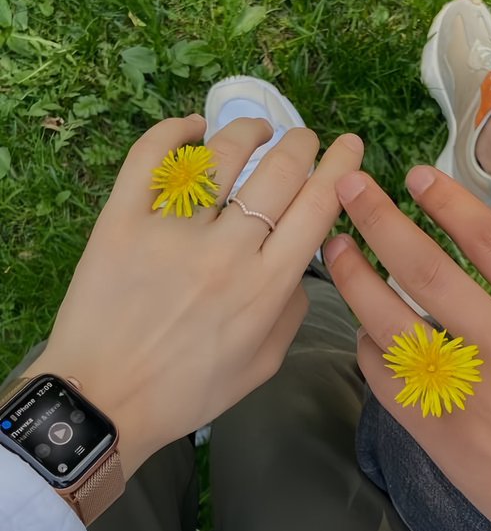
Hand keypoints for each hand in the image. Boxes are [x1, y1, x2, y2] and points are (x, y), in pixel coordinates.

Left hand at [32, 114, 362, 478]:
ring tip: (257, 128)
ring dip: (248, 130)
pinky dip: (175, 131)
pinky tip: (194, 128)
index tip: (348, 146)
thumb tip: (301, 268)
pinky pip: (151, 157)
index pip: (316, 207)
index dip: (340, 168)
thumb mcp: (260, 366)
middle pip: (279, 171)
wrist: (102, 402)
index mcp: (266, 287)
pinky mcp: (122, 220)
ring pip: (221, 155)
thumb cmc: (185, 392)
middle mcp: (226, 251)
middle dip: (302, 144)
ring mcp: (171, 230)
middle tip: (304, 138)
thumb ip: (290, 313)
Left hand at [325, 166, 490, 530]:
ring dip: (356, 280)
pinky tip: (360, 330)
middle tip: (348, 189)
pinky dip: (368, 350)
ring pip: (392, 323)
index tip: (414, 176)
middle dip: (379, 220)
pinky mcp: (445, 438)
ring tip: (335, 249)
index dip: (445, 201)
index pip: (487, 239)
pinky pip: (388, 384)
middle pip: (424, 269)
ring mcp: (468, 395)